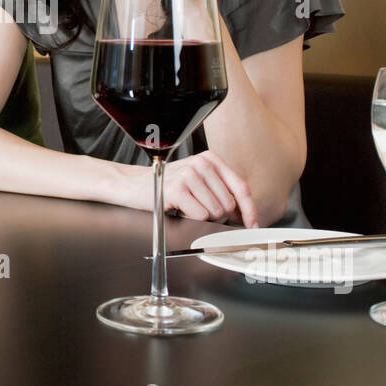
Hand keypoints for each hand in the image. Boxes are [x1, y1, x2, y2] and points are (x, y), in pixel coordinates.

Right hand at [122, 151, 257, 225]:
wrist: (133, 185)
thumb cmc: (166, 187)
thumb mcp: (197, 182)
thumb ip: (220, 191)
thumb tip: (244, 216)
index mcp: (211, 160)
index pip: (240, 188)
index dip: (250, 210)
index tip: (253, 226)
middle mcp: (202, 163)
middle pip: (229, 204)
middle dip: (219, 217)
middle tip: (198, 211)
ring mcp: (190, 175)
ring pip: (216, 212)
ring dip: (203, 218)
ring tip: (186, 208)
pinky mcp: (178, 189)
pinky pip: (200, 216)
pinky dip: (191, 219)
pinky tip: (179, 209)